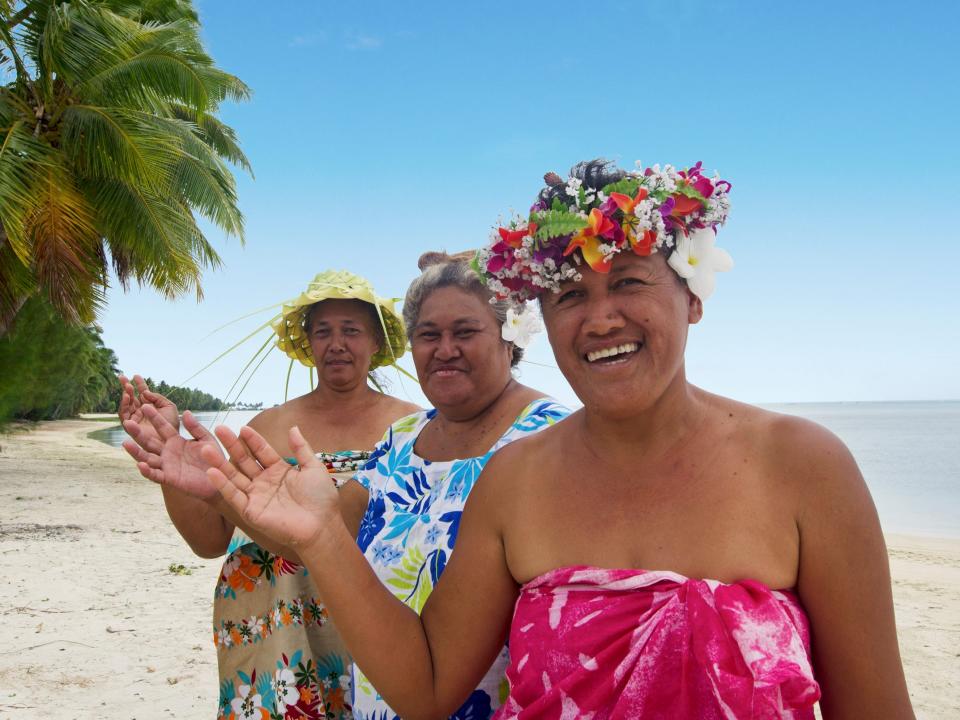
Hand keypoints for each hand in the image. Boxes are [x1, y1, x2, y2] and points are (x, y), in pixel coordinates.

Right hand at [118, 374, 179, 446]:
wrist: (171, 440)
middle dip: (127, 387)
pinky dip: (124, 406)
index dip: (139, 384)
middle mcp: (141, 412)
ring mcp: (135, 419)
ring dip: (125, 395)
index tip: (135, 375)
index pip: (143, 393)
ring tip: (127, 387)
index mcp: (151, 406)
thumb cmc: (172, 425)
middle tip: (122, 377)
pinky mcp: (130, 428)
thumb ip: (157, 397)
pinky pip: (124, 416)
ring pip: (126, 405)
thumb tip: (146, 392)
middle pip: (131, 397)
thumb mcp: (168, 407)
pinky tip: (126, 397)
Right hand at [122, 405, 221, 498]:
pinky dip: (147, 471)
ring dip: (136, 452)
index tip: (146, 405)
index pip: (162, 427)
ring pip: (147, 458)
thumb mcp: (206, 440)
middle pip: (149, 442)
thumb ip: (196, 428)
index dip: (154, 417)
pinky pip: (156, 475)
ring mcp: (167, 466)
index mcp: (176, 441)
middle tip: (127, 422)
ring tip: (125, 443)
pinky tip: (140, 465)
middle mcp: (168, 452)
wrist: (221, 479)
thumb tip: (186, 412)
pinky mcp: (170, 478)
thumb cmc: (214, 458)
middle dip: (138, 433)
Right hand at [205, 425, 339, 549]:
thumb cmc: (321, 498)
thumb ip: (301, 448)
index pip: (262, 451)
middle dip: (232, 446)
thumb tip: (293, 427)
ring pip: (234, 476)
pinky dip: (222, 485)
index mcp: (279, 471)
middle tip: (219, 429)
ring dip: (220, 463)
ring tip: (207, 448)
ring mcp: (256, 496)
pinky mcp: (250, 512)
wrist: (321, 525)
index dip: (252, 440)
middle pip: (244, 461)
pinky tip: (212, 471)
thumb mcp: (313, 467)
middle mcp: (264, 482)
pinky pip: (234, 496)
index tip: (242, 427)